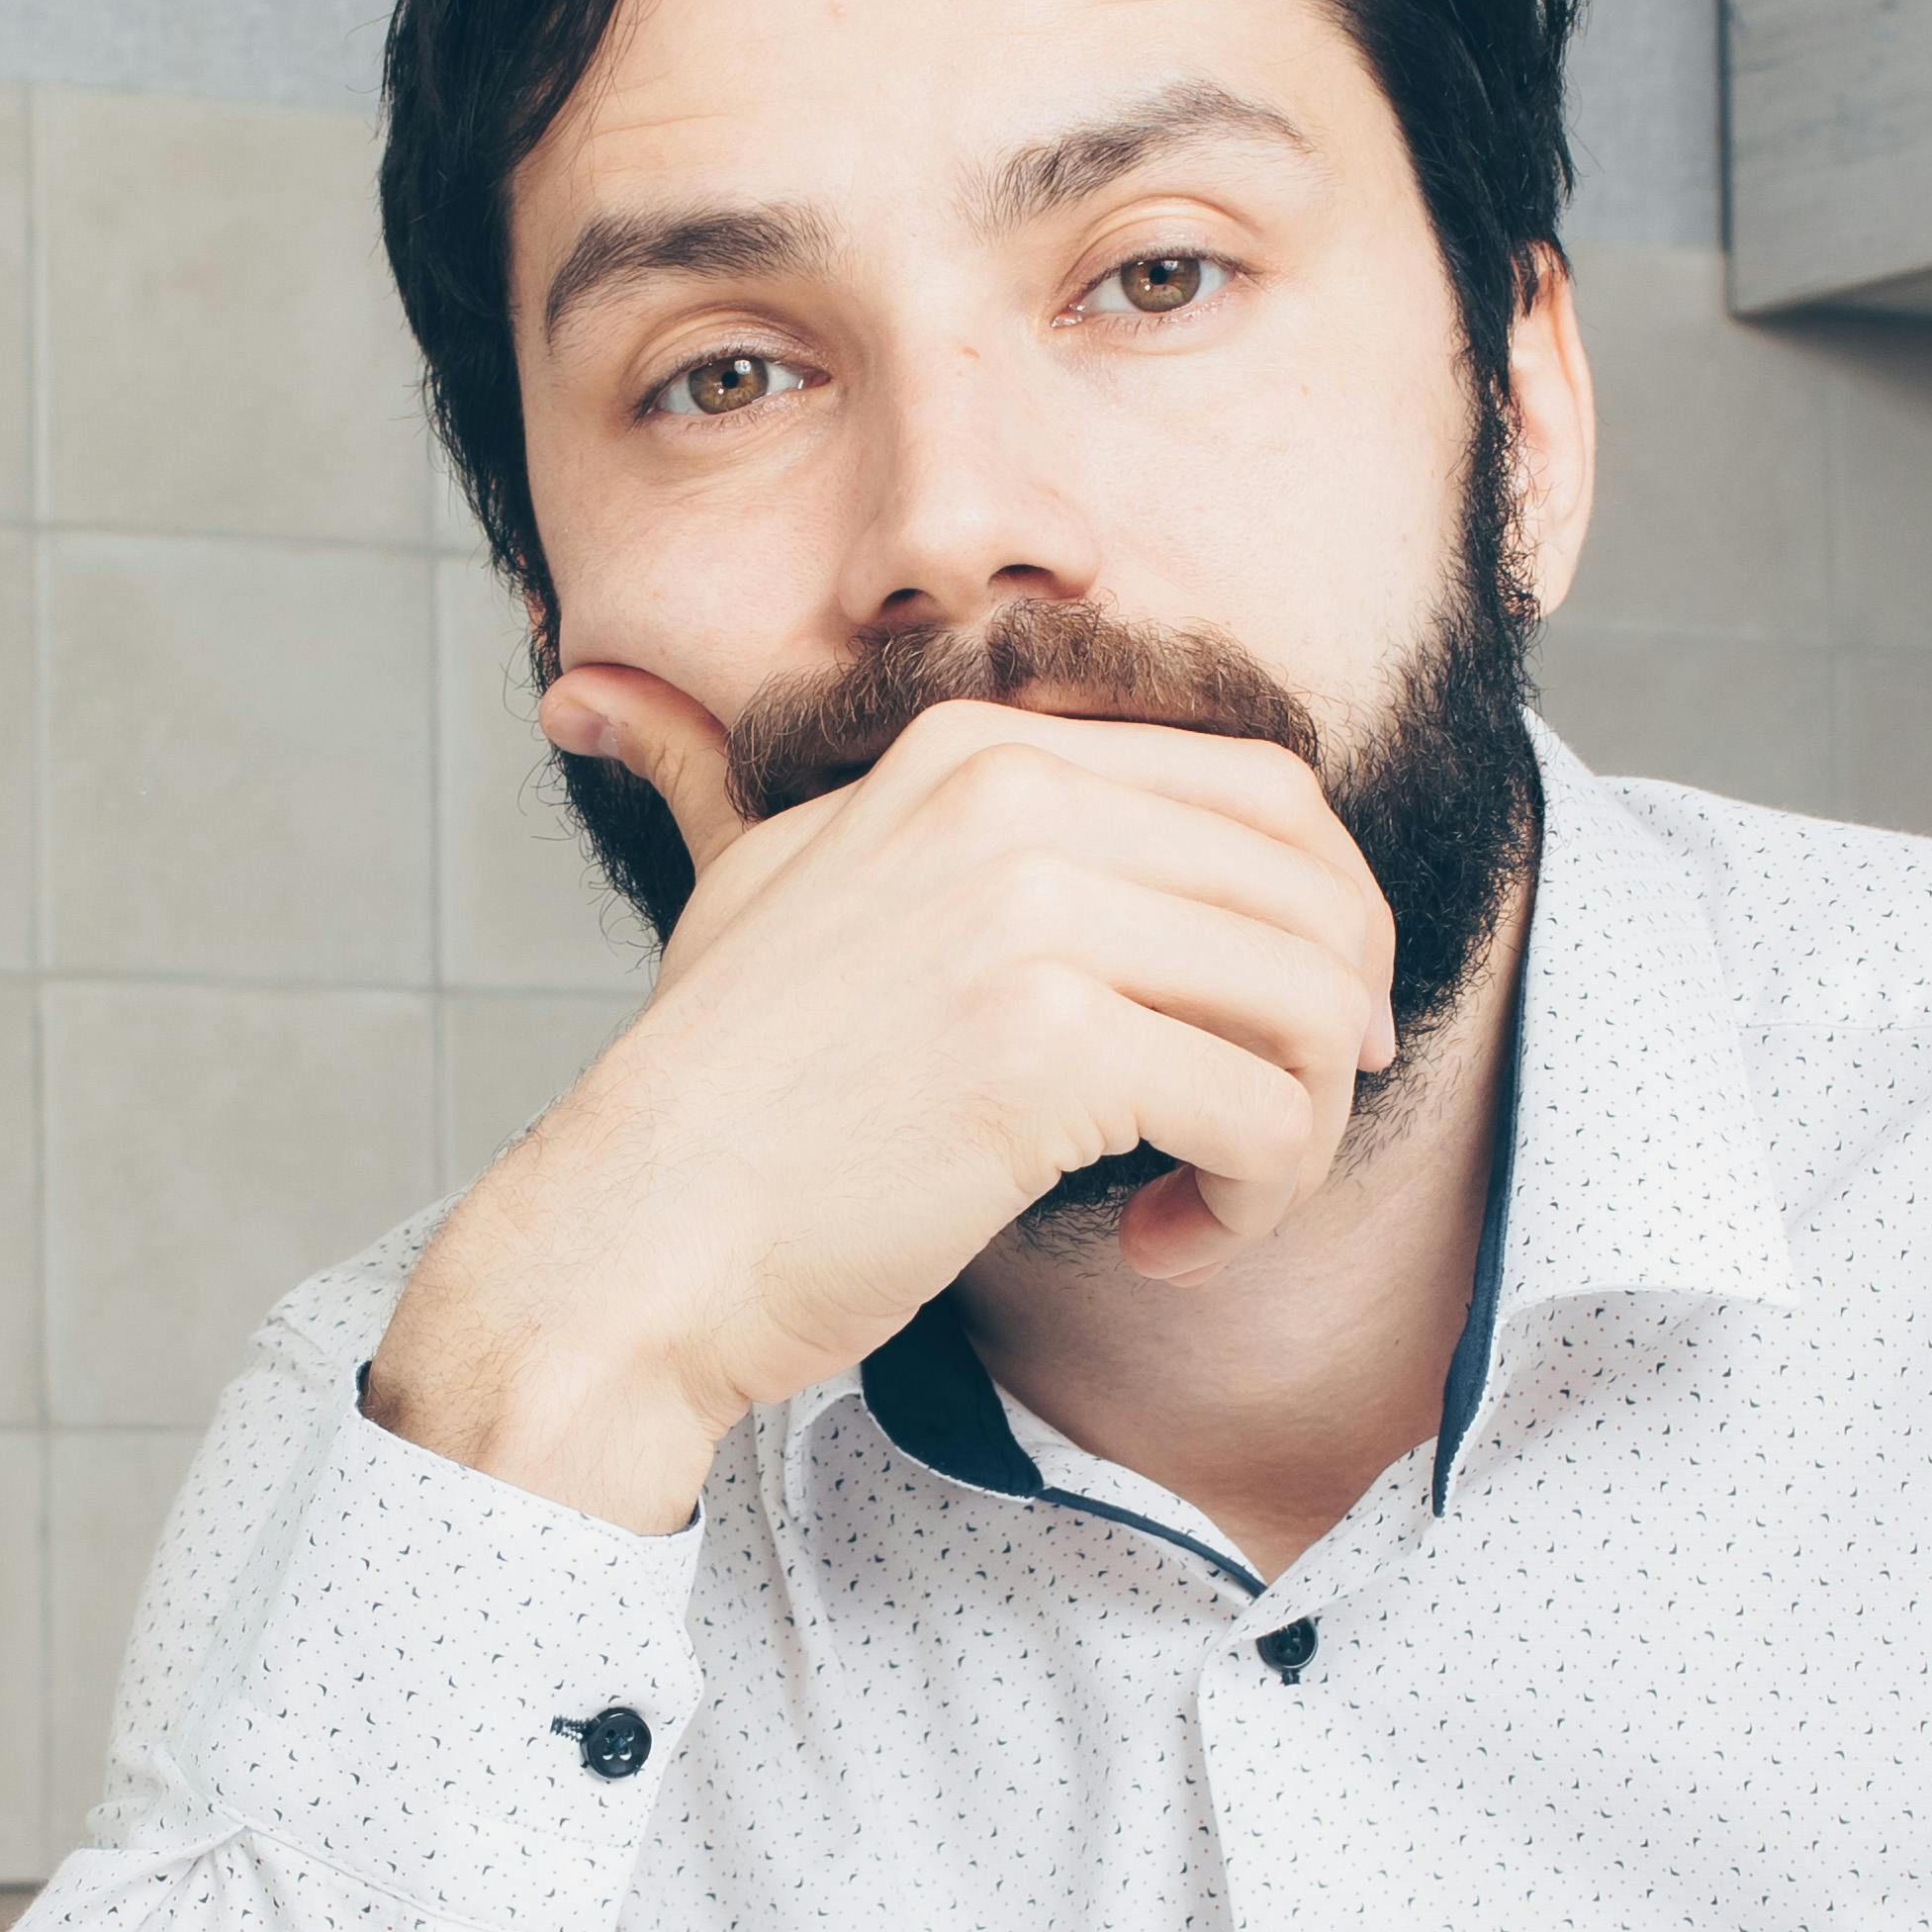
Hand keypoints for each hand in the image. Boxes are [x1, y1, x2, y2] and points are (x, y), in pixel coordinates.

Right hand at [364, 669, 1396, 1532]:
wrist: (636, 1235)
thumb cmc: (714, 1094)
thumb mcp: (737, 883)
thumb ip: (725, 775)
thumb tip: (593, 690)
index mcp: (974, 747)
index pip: (1267, 789)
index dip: (1329, 914)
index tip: (1306, 1026)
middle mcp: (1011, 798)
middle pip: (1314, 890)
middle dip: (1339, 1027)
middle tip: (1287, 1128)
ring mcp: (1032, 915)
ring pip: (1310, 1008)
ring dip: (1300, 1133)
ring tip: (1212, 1198)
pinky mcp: (1052, 1049)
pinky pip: (1263, 1120)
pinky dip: (1249, 1204)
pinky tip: (1161, 1240)